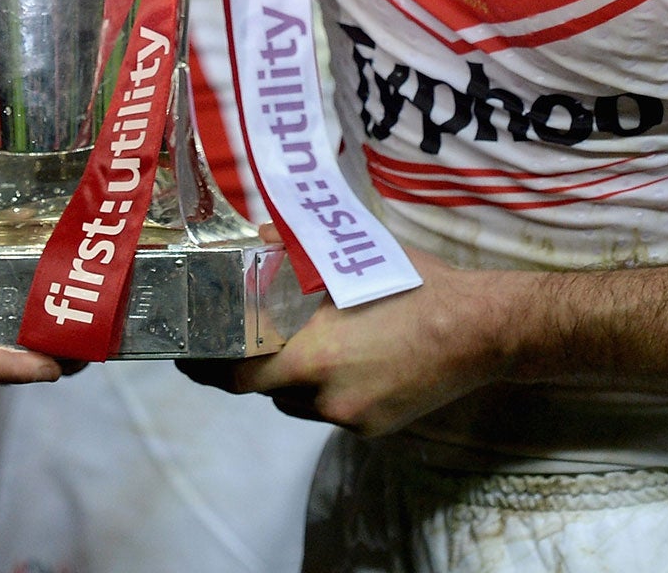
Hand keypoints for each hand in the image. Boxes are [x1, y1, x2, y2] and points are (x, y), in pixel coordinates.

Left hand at [182, 246, 516, 436]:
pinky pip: (330, 410)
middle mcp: (326, 395)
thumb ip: (293, 255)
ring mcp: (350, 417)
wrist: (480, 329)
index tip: (187, 353)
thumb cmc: (414, 284)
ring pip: (296, 401)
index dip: (208, 365)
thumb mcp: (348, 259)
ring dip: (288, 378)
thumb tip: (251, 239)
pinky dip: (325, 389)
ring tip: (301, 342)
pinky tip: (345, 359)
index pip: (238, 373)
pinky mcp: (373, 428)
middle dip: (246, 367)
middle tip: (228, 348)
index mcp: (313, 354)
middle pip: (262, 387)